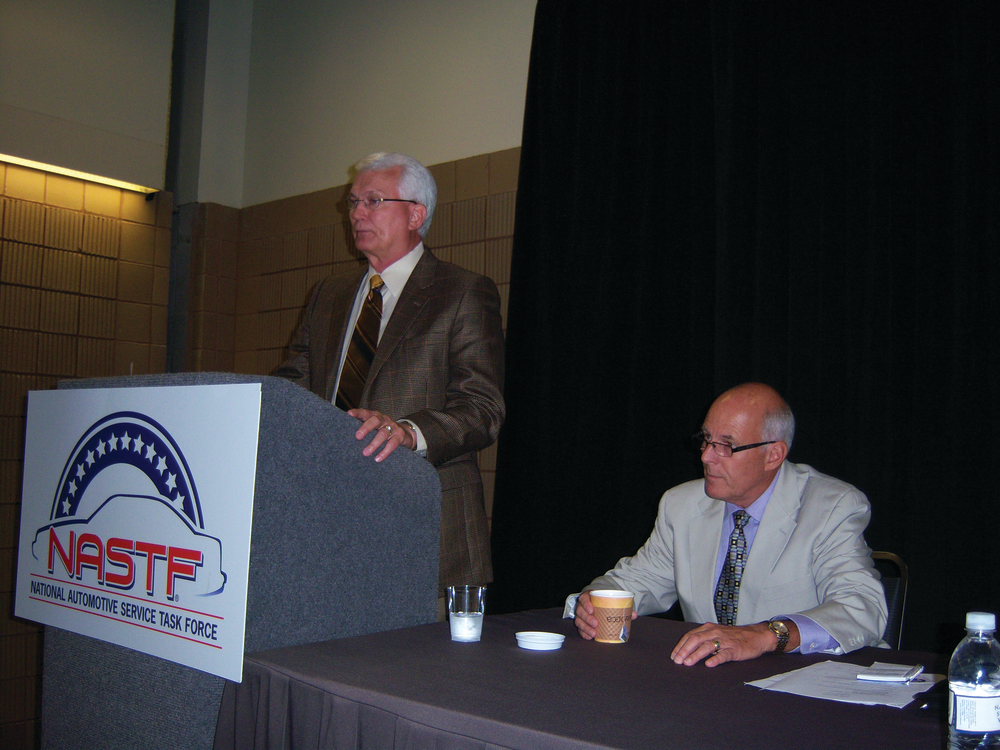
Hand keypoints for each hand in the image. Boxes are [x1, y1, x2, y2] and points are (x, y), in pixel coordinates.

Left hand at [346, 409, 415, 462]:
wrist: (406, 433)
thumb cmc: (384, 430)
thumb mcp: (375, 426)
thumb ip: (364, 426)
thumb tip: (345, 432)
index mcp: (376, 416)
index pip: (366, 413)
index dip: (358, 413)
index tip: (349, 414)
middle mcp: (384, 420)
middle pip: (375, 420)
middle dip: (366, 428)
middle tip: (358, 436)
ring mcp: (393, 427)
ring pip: (383, 434)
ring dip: (374, 444)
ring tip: (365, 453)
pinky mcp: (400, 436)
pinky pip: (392, 444)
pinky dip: (384, 452)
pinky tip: (377, 458)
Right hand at [573, 592, 637, 639]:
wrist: (599, 605)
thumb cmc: (605, 603)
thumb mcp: (611, 601)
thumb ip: (621, 607)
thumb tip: (634, 615)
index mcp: (588, 597)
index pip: (584, 598)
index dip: (586, 603)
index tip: (592, 609)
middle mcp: (582, 606)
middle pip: (580, 611)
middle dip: (588, 618)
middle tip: (596, 624)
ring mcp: (580, 615)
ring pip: (579, 621)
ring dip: (586, 628)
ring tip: (594, 634)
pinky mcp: (581, 624)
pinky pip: (580, 629)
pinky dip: (584, 634)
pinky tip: (589, 637)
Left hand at [670, 620, 797, 666]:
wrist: (757, 635)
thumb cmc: (735, 636)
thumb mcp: (717, 633)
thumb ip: (704, 638)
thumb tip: (688, 649)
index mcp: (709, 628)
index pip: (691, 635)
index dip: (681, 645)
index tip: (674, 655)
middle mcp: (715, 632)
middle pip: (696, 640)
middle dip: (685, 650)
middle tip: (677, 661)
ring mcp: (725, 641)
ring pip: (707, 646)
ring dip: (696, 654)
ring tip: (688, 663)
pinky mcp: (735, 649)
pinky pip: (724, 654)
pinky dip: (716, 659)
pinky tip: (709, 664)